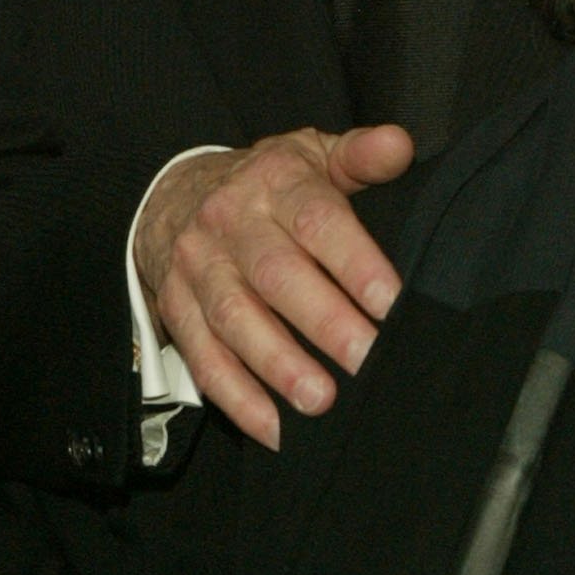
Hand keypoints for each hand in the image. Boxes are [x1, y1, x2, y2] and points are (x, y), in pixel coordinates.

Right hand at [134, 124, 414, 449]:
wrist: (174, 192)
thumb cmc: (266, 184)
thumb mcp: (311, 155)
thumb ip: (360, 156)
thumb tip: (400, 146)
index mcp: (274, 182)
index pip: (316, 219)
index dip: (354, 261)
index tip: (391, 301)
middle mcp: (230, 224)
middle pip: (276, 274)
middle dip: (323, 322)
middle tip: (366, 359)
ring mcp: (198, 267)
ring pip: (234, 318)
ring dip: (276, 365)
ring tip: (320, 401)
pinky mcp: (174, 307)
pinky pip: (202, 357)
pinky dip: (235, 397)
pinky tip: (272, 428)